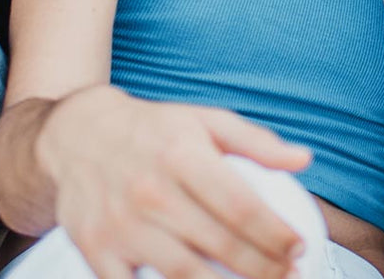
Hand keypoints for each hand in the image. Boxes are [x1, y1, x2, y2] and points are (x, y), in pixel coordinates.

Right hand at [39, 86, 311, 278]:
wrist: (79, 135)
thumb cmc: (155, 130)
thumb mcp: (205, 120)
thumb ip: (256, 142)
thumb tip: (304, 159)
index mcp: (182, 154)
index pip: (241, 205)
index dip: (276, 233)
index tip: (299, 248)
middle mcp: (152, 191)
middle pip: (220, 245)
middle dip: (263, 268)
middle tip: (289, 275)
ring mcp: (122, 225)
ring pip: (185, 275)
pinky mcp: (97, 251)